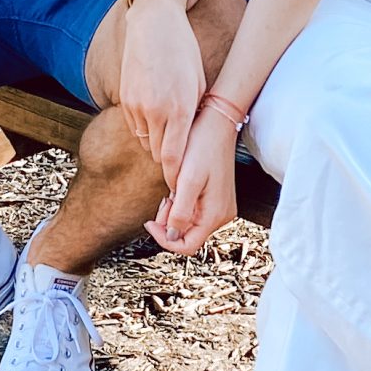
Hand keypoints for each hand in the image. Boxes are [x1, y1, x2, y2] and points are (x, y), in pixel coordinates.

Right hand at [118, 0, 206, 185]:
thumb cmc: (184, 51)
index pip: (174, 159)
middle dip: (168, 159)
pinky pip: (134, 126)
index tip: (180, 185)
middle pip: (158, 155)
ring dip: (156, 141)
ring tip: (168, 129)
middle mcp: (156, 111)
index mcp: (180, 109)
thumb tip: (190, 141)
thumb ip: (193, 115)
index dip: (176, 177)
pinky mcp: (124, 99)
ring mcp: (136, 106)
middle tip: (179, 159)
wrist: (153, 23)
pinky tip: (154, 111)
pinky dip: (144, 126)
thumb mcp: (199, 83)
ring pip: (144, 142)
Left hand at [146, 106, 238, 256]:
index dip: (165, 240)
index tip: (150, 223)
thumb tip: (173, 236)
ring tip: (168, 193)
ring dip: (174, 213)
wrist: (217, 124)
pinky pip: (195, 211)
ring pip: (190, 224)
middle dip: (169, 224)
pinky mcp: (216, 198)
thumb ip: (180, 212)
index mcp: (215, 214)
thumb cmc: (203, 147)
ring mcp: (220, 207)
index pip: (187, 246)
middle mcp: (221, 215)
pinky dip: (181, 205)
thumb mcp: (187, 180)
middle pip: (188, 236)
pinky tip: (176, 189)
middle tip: (161, 201)